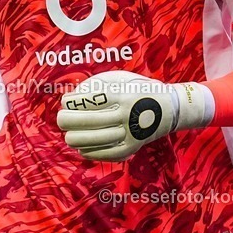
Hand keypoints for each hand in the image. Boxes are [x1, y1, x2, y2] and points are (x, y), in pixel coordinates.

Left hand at [57, 70, 211, 161]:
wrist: (170, 108)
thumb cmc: (139, 89)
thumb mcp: (122, 78)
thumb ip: (97, 84)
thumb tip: (72, 96)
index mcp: (121, 95)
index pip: (86, 101)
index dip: (70, 102)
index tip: (66, 101)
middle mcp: (125, 114)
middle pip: (83, 122)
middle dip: (65, 120)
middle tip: (62, 117)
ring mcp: (128, 133)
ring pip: (89, 140)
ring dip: (73, 137)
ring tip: (69, 133)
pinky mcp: (131, 148)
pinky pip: (102, 154)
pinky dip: (87, 151)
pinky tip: (81, 146)